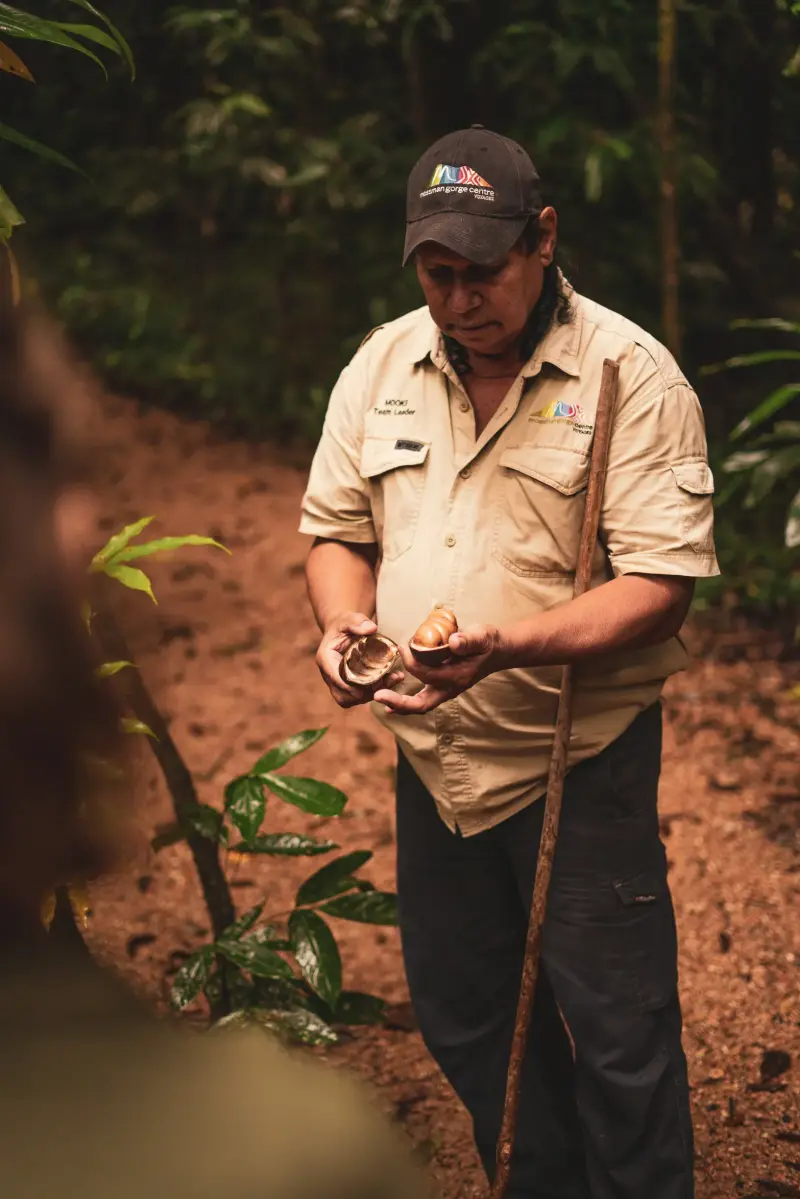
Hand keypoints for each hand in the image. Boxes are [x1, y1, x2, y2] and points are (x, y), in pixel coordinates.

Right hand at [316, 612, 403, 708]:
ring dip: (370, 695)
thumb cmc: (346, 624)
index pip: (333, 675)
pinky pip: (358, 696)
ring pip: (350, 699)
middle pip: (341, 693)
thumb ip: (358, 622)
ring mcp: (337, 682)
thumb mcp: (350, 618)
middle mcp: (329, 673)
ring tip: (390, 681)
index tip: (362, 690)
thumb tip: (371, 628)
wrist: (344, 631)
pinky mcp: (348, 686)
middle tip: (382, 684)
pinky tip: (390, 681)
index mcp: (325, 658)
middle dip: (362, 693)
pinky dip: (373, 693)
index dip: (346, 685)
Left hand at [373, 624, 502, 715]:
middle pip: (422, 705)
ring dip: (399, 705)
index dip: (411, 662)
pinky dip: (406, 703)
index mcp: (458, 677)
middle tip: (378, 696)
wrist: (497, 651)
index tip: (402, 646)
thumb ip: (468, 640)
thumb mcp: (481, 636)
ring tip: (380, 700)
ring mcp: (446, 690)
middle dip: (399, 703)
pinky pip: (422, 700)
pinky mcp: (442, 687)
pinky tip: (391, 703)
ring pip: (420, 706)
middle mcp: (450, 688)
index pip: (427, 674)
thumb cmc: (487, 642)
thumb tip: (453, 642)